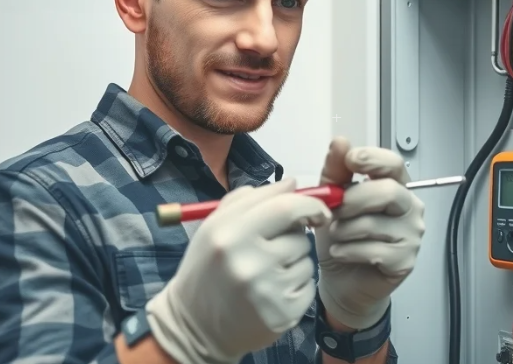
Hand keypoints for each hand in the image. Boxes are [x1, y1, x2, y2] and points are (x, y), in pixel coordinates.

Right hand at [146, 179, 331, 363]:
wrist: (194, 328)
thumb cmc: (206, 270)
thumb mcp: (213, 228)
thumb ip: (249, 199)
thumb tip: (291, 183)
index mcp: (229, 236)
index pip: (286, 208)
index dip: (311, 204)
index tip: (318, 210)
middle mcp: (249, 265)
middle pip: (300, 236)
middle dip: (294, 237)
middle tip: (272, 248)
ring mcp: (268, 293)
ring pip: (306, 261)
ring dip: (294, 262)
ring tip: (266, 274)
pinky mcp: (283, 315)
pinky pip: (308, 286)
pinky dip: (296, 285)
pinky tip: (272, 292)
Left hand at [315, 137, 425, 329]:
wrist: (340, 280)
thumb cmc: (341, 237)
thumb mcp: (331, 200)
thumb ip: (336, 171)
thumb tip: (340, 142)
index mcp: (394, 186)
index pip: (394, 164)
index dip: (373, 159)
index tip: (351, 160)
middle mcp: (409, 208)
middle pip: (388, 191)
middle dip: (353, 200)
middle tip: (334, 211)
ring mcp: (411, 234)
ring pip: (376, 223)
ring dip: (345, 230)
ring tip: (335, 236)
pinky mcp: (405, 260)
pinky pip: (374, 249)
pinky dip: (348, 250)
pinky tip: (340, 252)